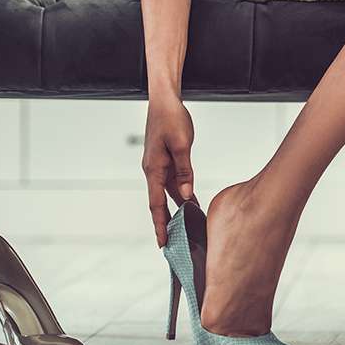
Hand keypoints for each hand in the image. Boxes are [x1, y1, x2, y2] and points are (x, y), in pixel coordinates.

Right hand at [142, 95, 194, 246]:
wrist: (165, 100)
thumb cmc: (172, 118)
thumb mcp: (181, 145)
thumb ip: (184, 172)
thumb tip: (187, 195)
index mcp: (153, 169)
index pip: (156, 204)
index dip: (160, 225)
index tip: (162, 243)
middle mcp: (152, 170)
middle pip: (159, 203)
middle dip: (166, 224)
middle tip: (173, 245)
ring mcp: (158, 166)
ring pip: (167, 194)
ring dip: (176, 210)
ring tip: (187, 229)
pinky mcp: (164, 160)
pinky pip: (172, 183)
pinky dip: (180, 195)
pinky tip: (191, 203)